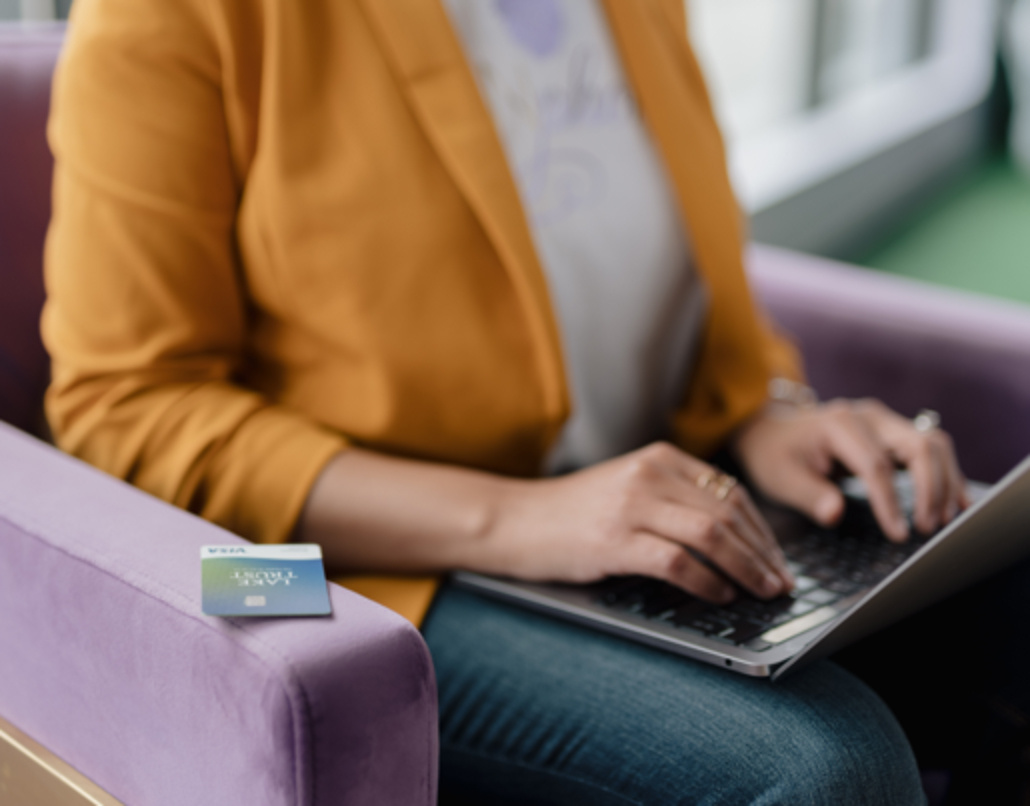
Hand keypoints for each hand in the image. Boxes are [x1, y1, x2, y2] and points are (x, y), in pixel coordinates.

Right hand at [478, 442, 793, 602]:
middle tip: (781, 583)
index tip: (776, 558)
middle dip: (763, 553)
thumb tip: (734, 540)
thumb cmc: (573, 513)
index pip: (730, 492)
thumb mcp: (628, 488)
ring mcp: (631, 505)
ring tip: (763, 592)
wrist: (515, 519)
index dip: (762, 530)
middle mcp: (650, 473)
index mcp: (660, 458)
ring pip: (712, 535)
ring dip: (747, 568)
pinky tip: (719, 596)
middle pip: (728, 514)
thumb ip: (674, 499)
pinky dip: (707, 583)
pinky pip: (678, 562)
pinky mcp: (614, 539)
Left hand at [732, 398, 968, 540]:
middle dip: (930, 489)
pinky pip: (930, 448)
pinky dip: (947, 474)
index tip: (899, 535)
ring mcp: (884, 421)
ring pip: (932, 444)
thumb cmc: (774, 454)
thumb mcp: (779, 477)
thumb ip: (808, 495)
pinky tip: (958, 502)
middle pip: (918, 446)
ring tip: (942, 521)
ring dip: (945, 482)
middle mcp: (868, 416)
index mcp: (839, 424)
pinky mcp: (893, 432)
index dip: (891, 502)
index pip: (875, 465)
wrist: (770, 430)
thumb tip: (834, 513)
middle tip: (927, 529)